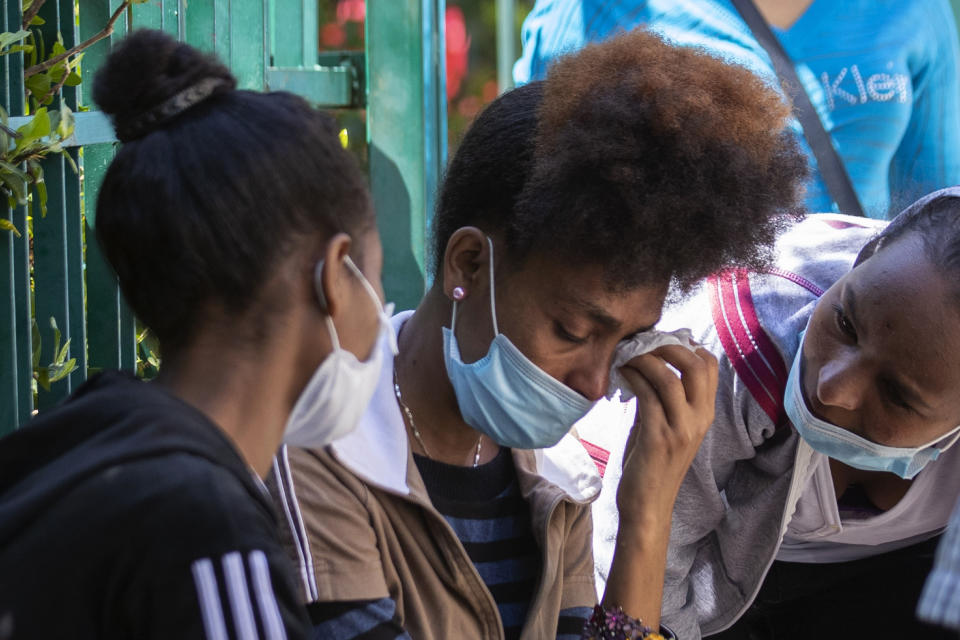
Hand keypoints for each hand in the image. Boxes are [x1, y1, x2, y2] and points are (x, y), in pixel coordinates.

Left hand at [616, 344, 718, 522]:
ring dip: (645, 360)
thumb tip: (645, 365)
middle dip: (669, 346)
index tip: (661, 339)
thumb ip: (661, 398)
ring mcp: (681, 429)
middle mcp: (699, 419)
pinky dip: (634, 378)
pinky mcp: (659, 438)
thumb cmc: (651, 464)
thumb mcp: (664, 425)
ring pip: (670, 378)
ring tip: (627, 354)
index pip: (709, 366)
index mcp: (704, 414)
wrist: (647, 505)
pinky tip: (622, 373)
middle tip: (644, 342)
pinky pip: (648, 396)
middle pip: (696, 366)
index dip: (687, 345)